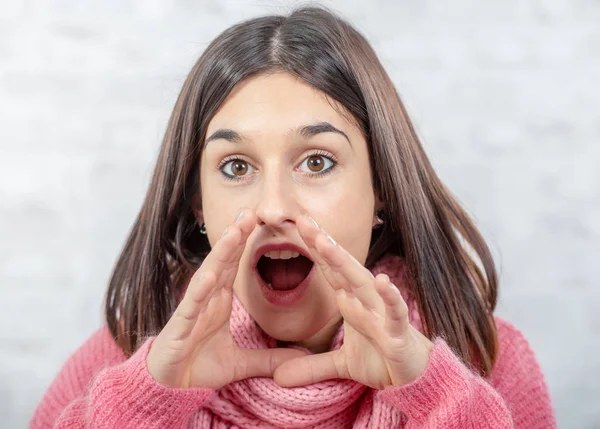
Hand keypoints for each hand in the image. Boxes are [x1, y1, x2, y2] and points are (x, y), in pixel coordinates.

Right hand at [147, 208, 304, 388]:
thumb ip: (268, 359)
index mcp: (218, 301)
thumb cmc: (198, 368)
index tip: (259, 221)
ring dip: (220, 254)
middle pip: (222, 262)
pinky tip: (209, 275)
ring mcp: (192, 310)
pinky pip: (191, 306)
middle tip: (250, 211)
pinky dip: (199, 290)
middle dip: (235, 236)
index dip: (244, 244)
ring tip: (234, 231)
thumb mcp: (241, 364)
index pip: (233, 266)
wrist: (168, 390)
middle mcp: (206, 299)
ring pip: (207, 275)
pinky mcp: (180, 327)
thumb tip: (299, 358)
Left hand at [274, 214, 433, 389]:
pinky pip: (395, 312)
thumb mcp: (341, 366)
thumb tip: (277, 377)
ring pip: (363, 283)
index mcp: (352, 302)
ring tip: (325, 243)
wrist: (418, 379)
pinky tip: (383, 281)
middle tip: (303, 220)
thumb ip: (310, 366)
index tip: (297, 223)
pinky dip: (390, 297)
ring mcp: (383, 315)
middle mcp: (366, 302)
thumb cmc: (382, 360)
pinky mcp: (399, 334)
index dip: (314, 248)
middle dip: (322, 244)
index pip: (330, 270)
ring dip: (345, 263)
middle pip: (341, 268)